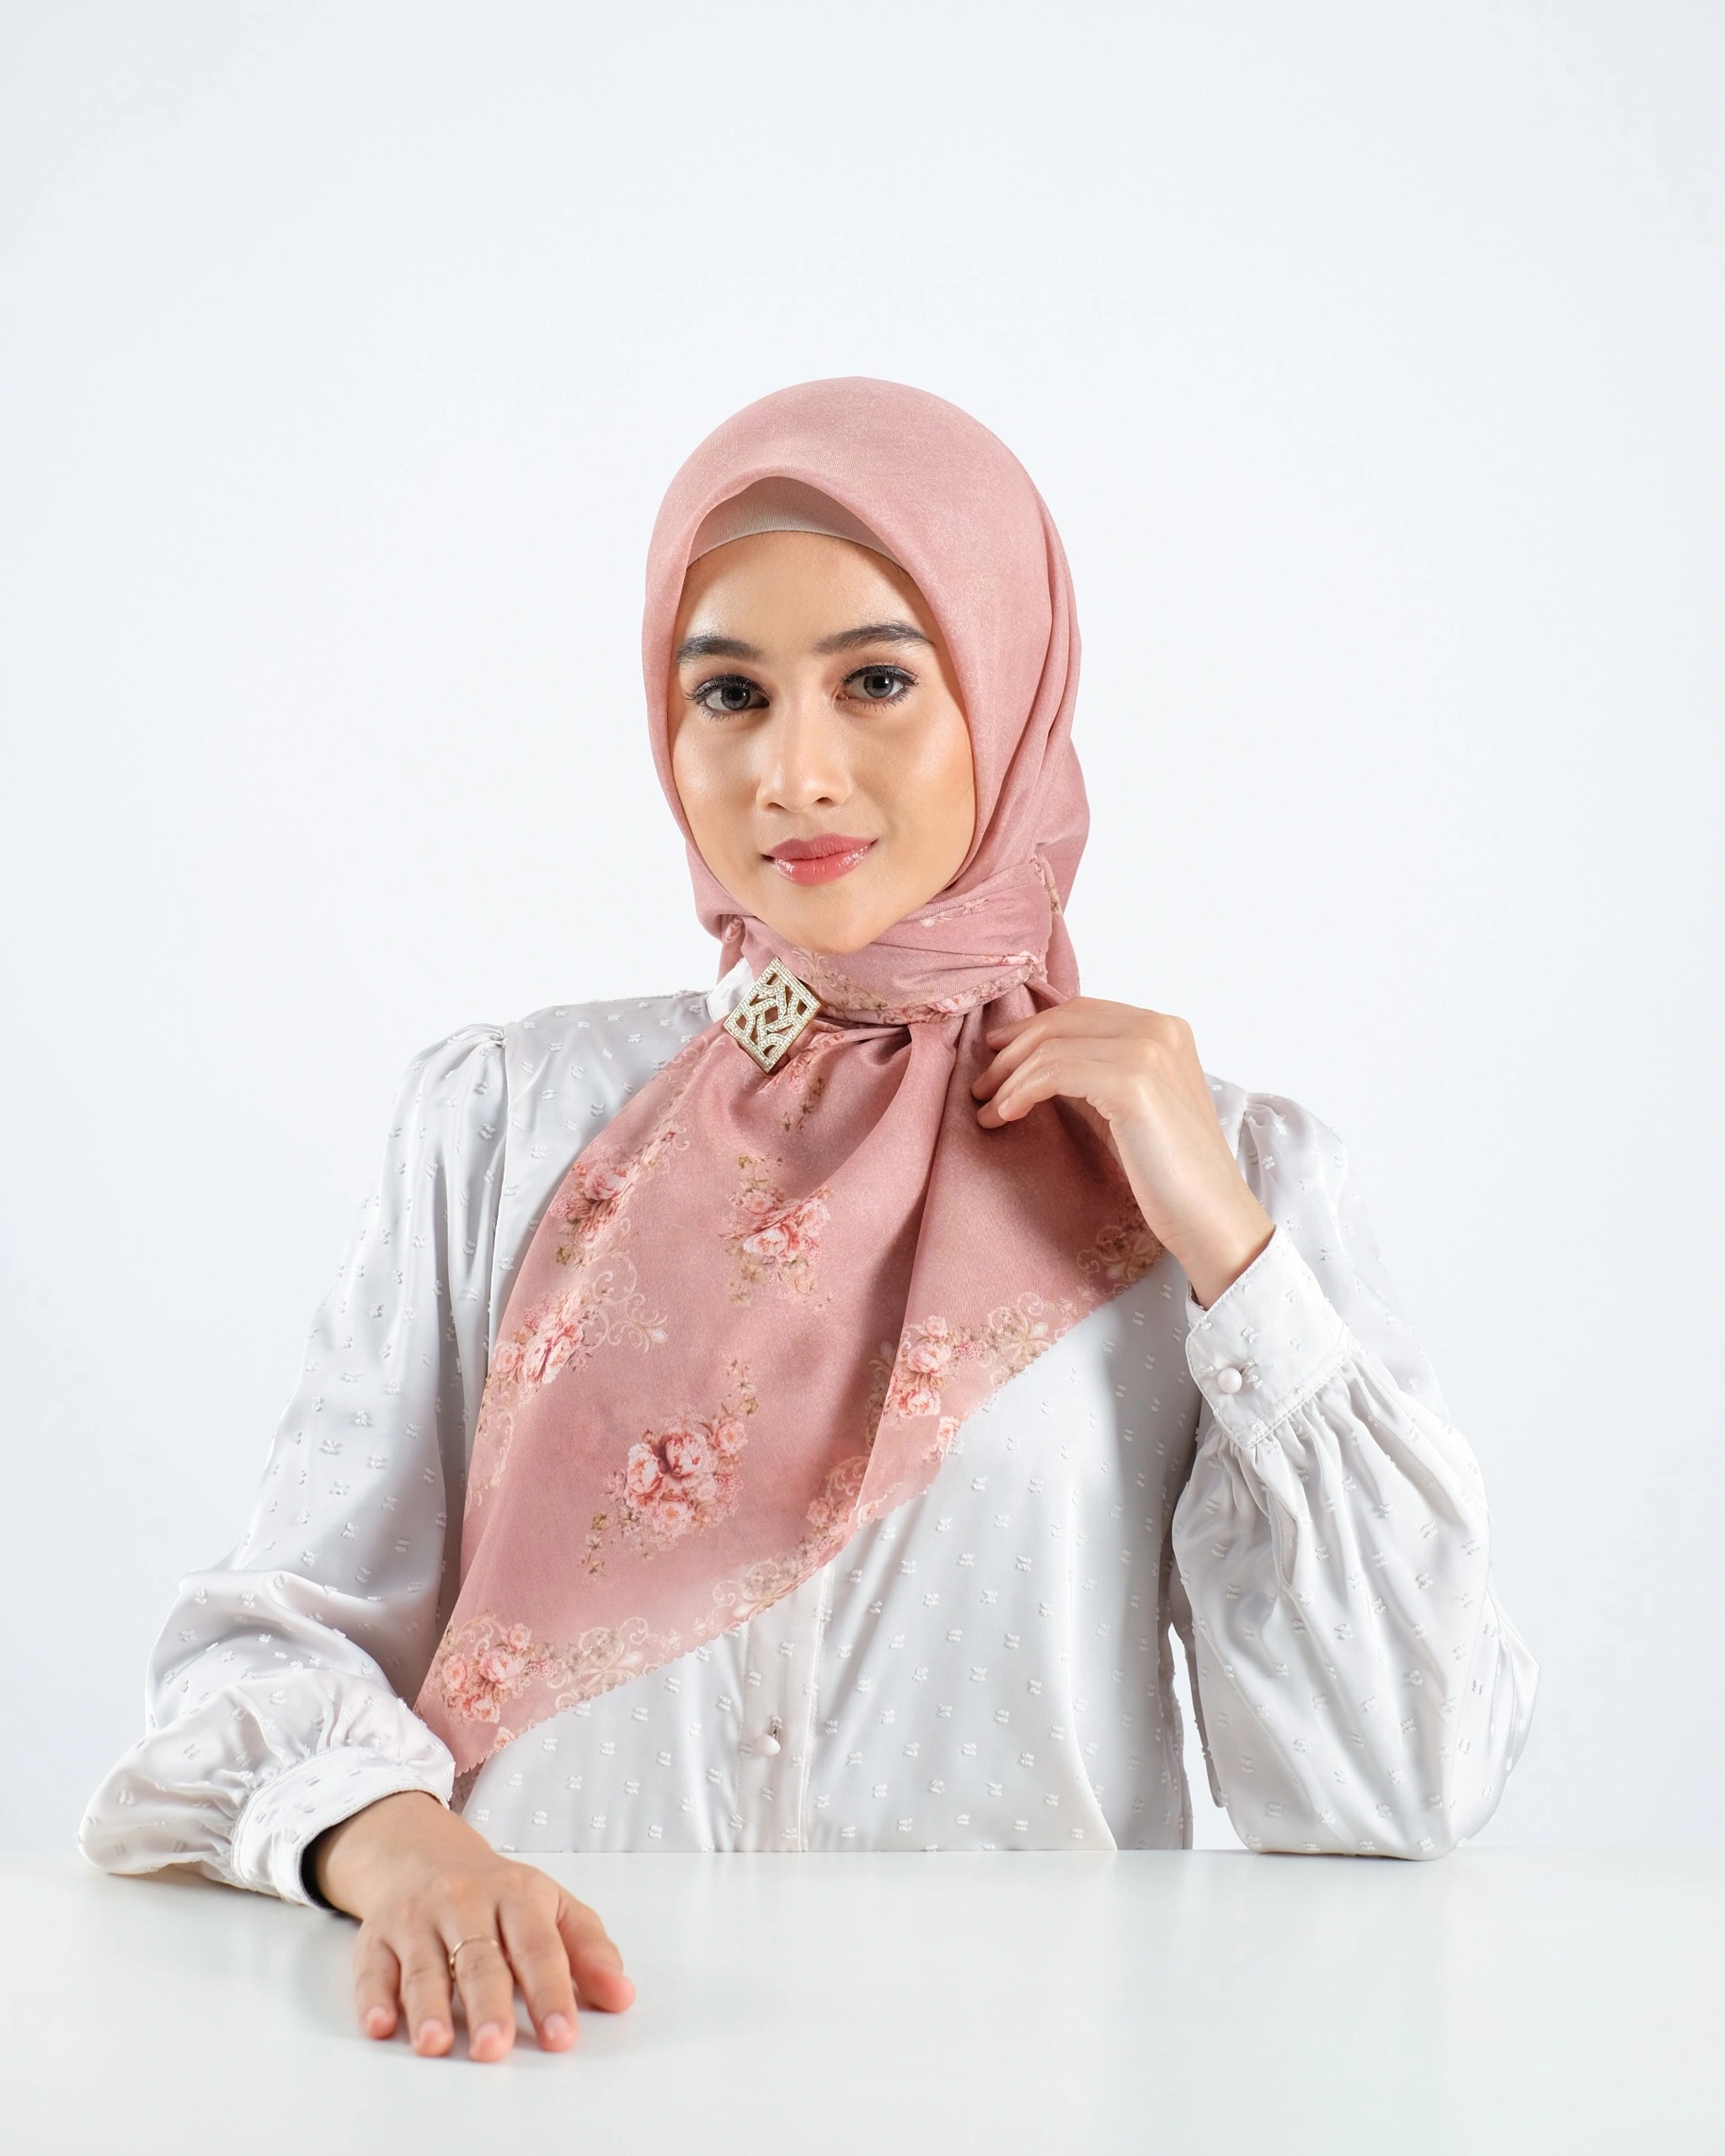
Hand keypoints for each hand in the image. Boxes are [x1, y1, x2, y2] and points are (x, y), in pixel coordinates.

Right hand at [309, 1789, 634, 2060]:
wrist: (423, 1854)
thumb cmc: (497, 1894)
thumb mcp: (551, 1906)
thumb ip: (589, 1950)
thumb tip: (623, 1995)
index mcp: (516, 1895)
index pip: (537, 1947)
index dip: (550, 1992)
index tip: (562, 2035)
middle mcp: (464, 1903)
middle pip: (478, 1959)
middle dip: (487, 2004)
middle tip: (496, 2047)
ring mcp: (418, 1919)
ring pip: (423, 1966)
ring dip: (428, 2007)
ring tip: (436, 2045)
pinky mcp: (377, 1938)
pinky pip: (373, 1969)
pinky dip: (375, 1998)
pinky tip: (382, 2025)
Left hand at [972, 997, 1274, 1308]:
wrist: (1210, 1217)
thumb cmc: (1168, 1171)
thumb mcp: (1124, 1107)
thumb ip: (1091, 1075)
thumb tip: (1033, 1062)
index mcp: (1165, 1028)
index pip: (1082, 1011)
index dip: (1033, 1029)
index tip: (997, 1053)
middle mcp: (1160, 1028)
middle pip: (1062, 1021)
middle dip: (1012, 1050)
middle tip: (982, 1084)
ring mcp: (1148, 1051)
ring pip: (1051, 1046)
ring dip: (1008, 1077)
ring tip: (987, 1109)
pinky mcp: (1131, 1082)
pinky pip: (1053, 1073)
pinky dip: (1020, 1092)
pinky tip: (1006, 1115)